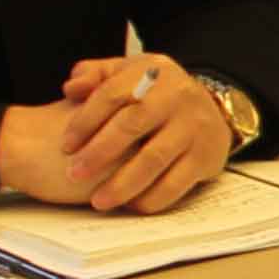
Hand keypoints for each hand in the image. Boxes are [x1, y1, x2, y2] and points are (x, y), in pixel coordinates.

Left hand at [0, 55, 229, 213]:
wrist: (213, 109)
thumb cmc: (155, 94)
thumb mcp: (128, 73)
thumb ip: (95, 76)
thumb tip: (71, 88)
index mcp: (152, 72)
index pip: (112, 94)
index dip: (85, 121)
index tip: (65, 146)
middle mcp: (177, 96)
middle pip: (132, 124)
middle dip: (100, 152)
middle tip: (74, 174)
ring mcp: (195, 127)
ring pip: (154, 158)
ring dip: (122, 183)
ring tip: (98, 201)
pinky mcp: (207, 156)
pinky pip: (177, 182)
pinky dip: (151, 197)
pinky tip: (130, 206)